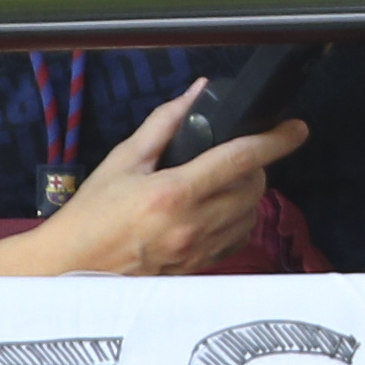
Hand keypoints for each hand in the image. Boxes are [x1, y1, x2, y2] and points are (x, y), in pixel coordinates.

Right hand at [42, 82, 306, 277]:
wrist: (69, 270)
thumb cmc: (90, 216)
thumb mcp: (122, 161)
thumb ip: (164, 123)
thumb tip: (197, 94)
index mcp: (173, 194)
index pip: (240, 160)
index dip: (274, 140)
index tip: (295, 129)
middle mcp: (192, 225)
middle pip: (253, 187)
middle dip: (252, 165)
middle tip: (232, 155)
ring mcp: (198, 251)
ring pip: (251, 214)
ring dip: (246, 193)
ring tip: (219, 183)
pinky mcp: (198, 268)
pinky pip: (237, 239)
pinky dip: (237, 219)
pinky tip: (214, 210)